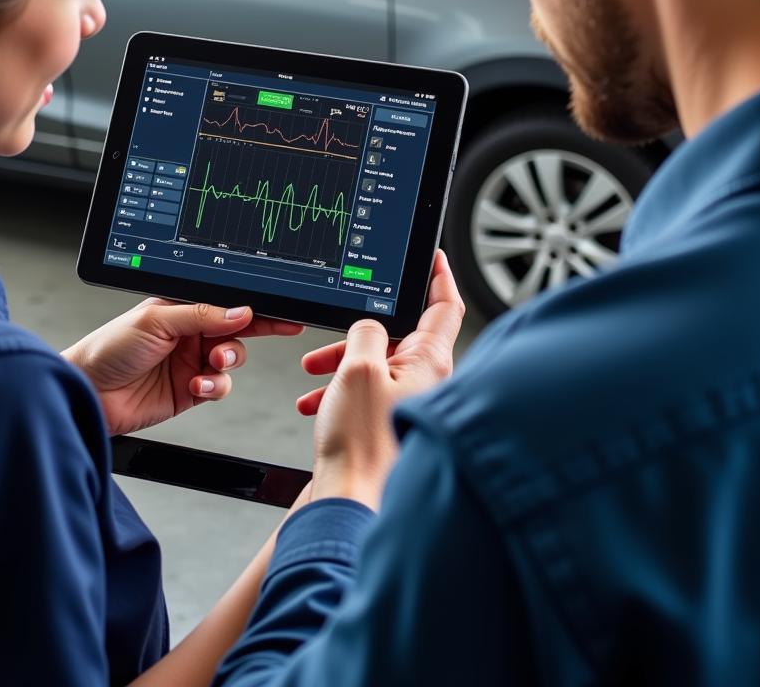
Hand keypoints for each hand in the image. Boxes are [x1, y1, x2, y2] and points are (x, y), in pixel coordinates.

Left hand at [65, 299, 303, 433]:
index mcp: (182, 309)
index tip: (282, 311)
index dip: (255, 307)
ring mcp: (190, 362)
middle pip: (236, 330)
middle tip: (267, 332)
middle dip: (252, 333)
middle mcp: (189, 334)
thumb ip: (201, 315)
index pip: (226, 304)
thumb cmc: (108, 348)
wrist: (88, 392)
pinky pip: (218, 386)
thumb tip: (240, 312)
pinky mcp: (189, 391)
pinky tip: (198, 385)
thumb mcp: (156, 320)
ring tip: (212, 362)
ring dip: (227, 361)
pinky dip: (214, 386)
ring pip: (231, 360)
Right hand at [297, 251, 462, 508]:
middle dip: (358, 333)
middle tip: (333, 335)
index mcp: (430, 362)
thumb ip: (367, 333)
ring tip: (314, 377)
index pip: (445, 305)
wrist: (351, 503)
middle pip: (397, 336)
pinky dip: (342, 391)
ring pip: (377, 366)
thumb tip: (369, 327)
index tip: (433, 256)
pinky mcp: (391, 424)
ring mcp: (410, 403)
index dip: (439, 275)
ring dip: (343, 365)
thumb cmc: (363, 445)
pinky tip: (317, 403)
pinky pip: (368, 393)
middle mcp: (428, 382)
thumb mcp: (358, 369)